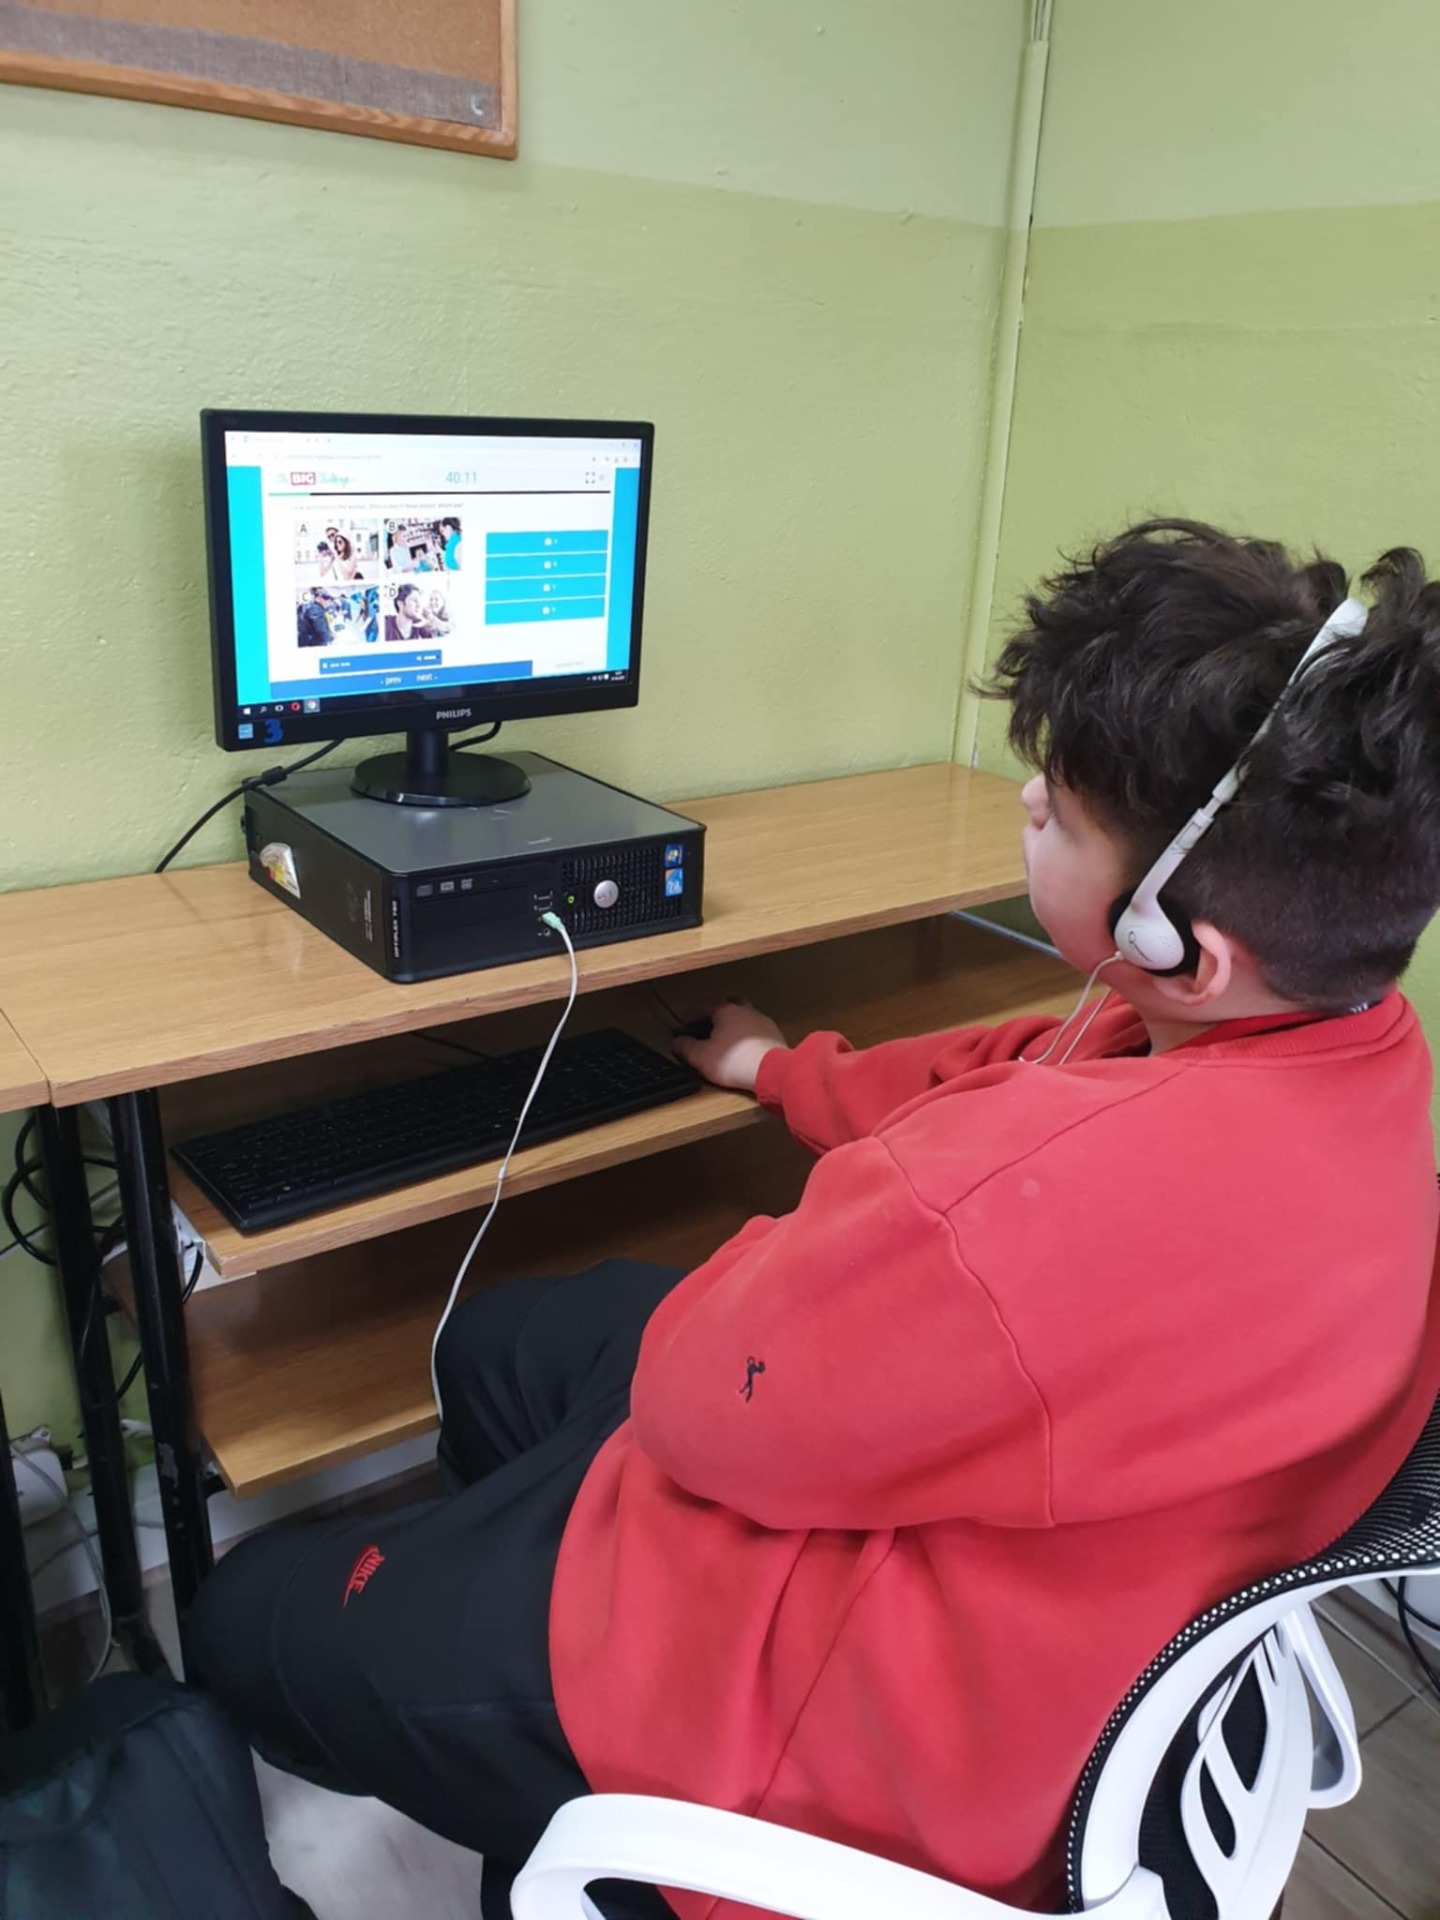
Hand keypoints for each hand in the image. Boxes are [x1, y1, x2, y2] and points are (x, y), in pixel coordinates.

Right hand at [673, 1001, 787, 1092]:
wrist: (770, 1071)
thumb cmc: (736, 1061)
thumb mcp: (701, 1057)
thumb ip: (686, 1047)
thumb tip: (678, 1042)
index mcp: (725, 1010)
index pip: (704, 1004)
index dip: (692, 1012)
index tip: (685, 1020)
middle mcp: (745, 1011)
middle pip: (727, 1004)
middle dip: (716, 1012)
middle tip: (707, 1023)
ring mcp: (762, 1022)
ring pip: (744, 1015)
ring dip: (734, 1023)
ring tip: (726, 1036)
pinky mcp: (774, 1035)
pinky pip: (756, 1029)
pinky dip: (748, 1035)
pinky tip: (744, 1047)